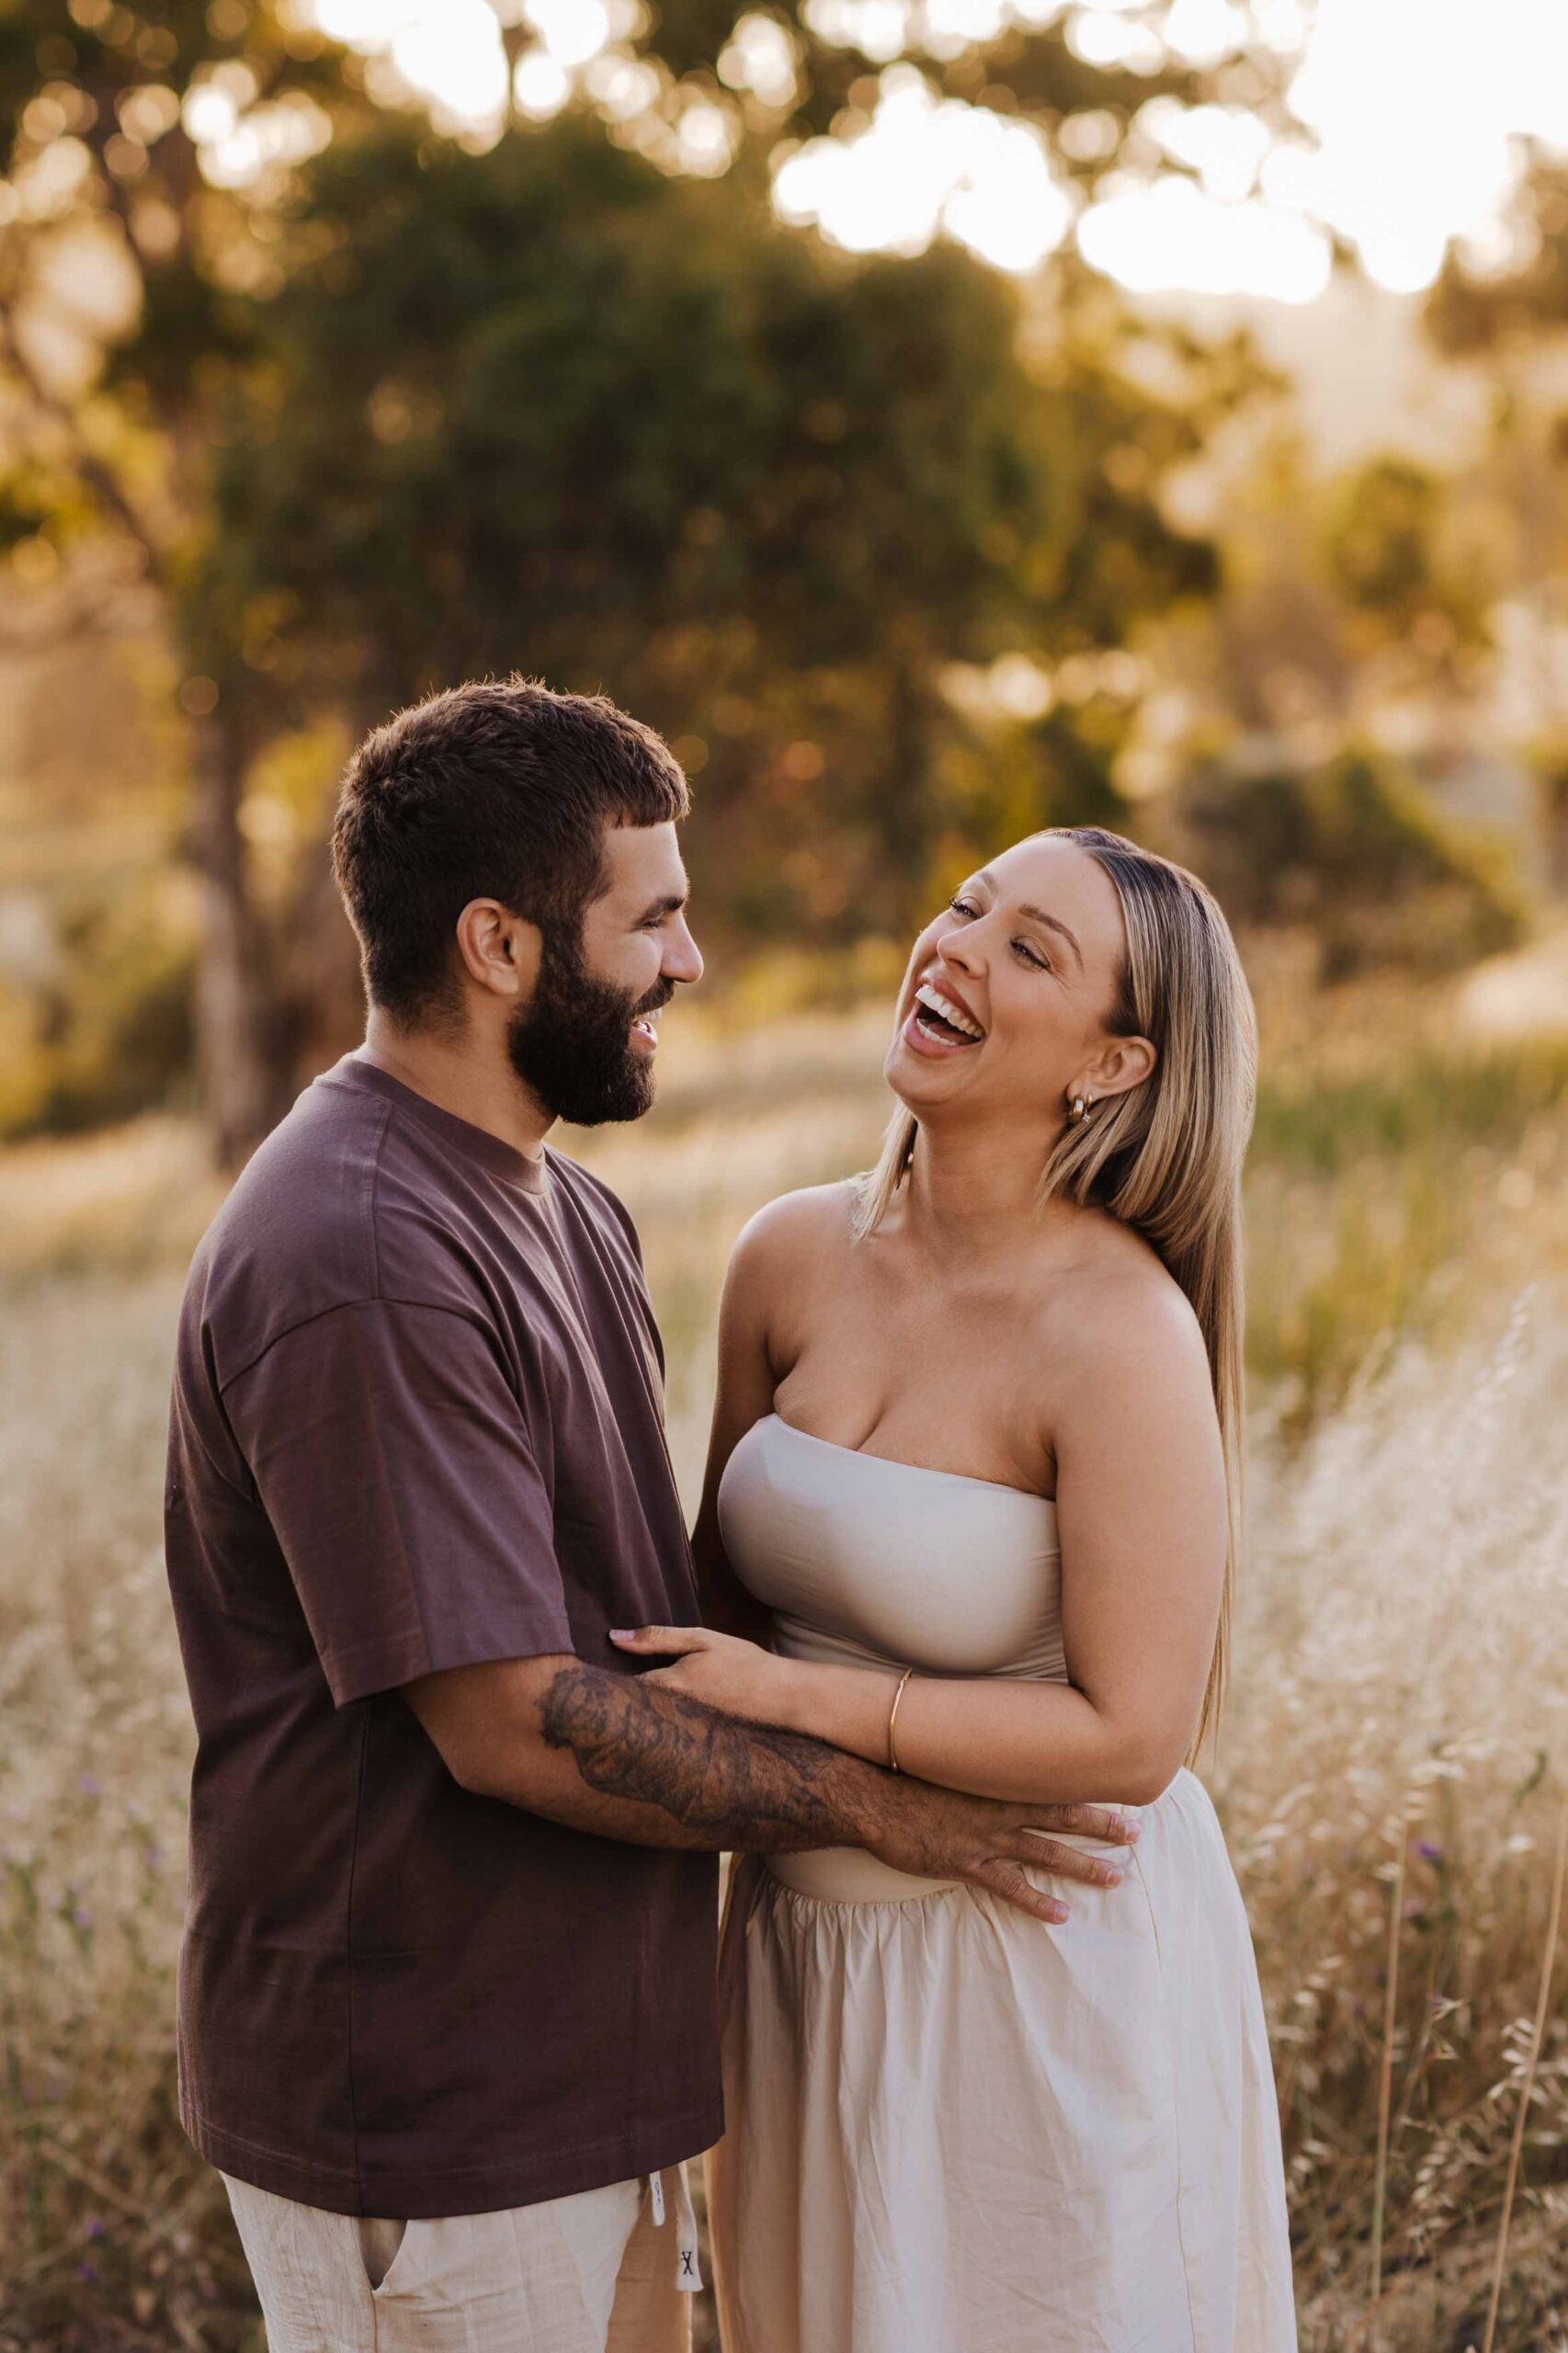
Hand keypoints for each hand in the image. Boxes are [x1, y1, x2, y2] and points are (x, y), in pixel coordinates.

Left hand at [609, 1624, 795, 1729]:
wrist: (783, 1697)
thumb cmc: (744, 1663)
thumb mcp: (702, 1640)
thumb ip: (657, 1638)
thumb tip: (613, 1636)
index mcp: (668, 1686)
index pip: (620, 1687)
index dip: (606, 1679)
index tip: (599, 1670)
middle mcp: (670, 1715)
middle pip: (629, 1708)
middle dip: (620, 1698)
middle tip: (613, 1685)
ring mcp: (681, 1732)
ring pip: (646, 1720)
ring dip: (639, 1709)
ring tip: (638, 1698)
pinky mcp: (693, 1742)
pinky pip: (664, 1730)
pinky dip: (659, 1721)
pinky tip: (667, 1711)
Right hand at [867, 1781, 1137, 1925]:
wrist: (870, 1794)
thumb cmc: (905, 1770)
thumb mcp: (948, 1756)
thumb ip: (977, 1757)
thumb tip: (997, 1745)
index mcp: (997, 1779)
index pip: (1054, 1781)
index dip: (1089, 1787)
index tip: (1119, 1787)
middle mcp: (1000, 1807)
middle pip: (1063, 1816)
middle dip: (1102, 1826)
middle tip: (1137, 1833)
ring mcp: (985, 1838)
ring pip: (1046, 1853)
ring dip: (1084, 1866)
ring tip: (1116, 1877)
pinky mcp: (966, 1864)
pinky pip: (1010, 1888)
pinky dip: (1038, 1901)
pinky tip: (1063, 1915)